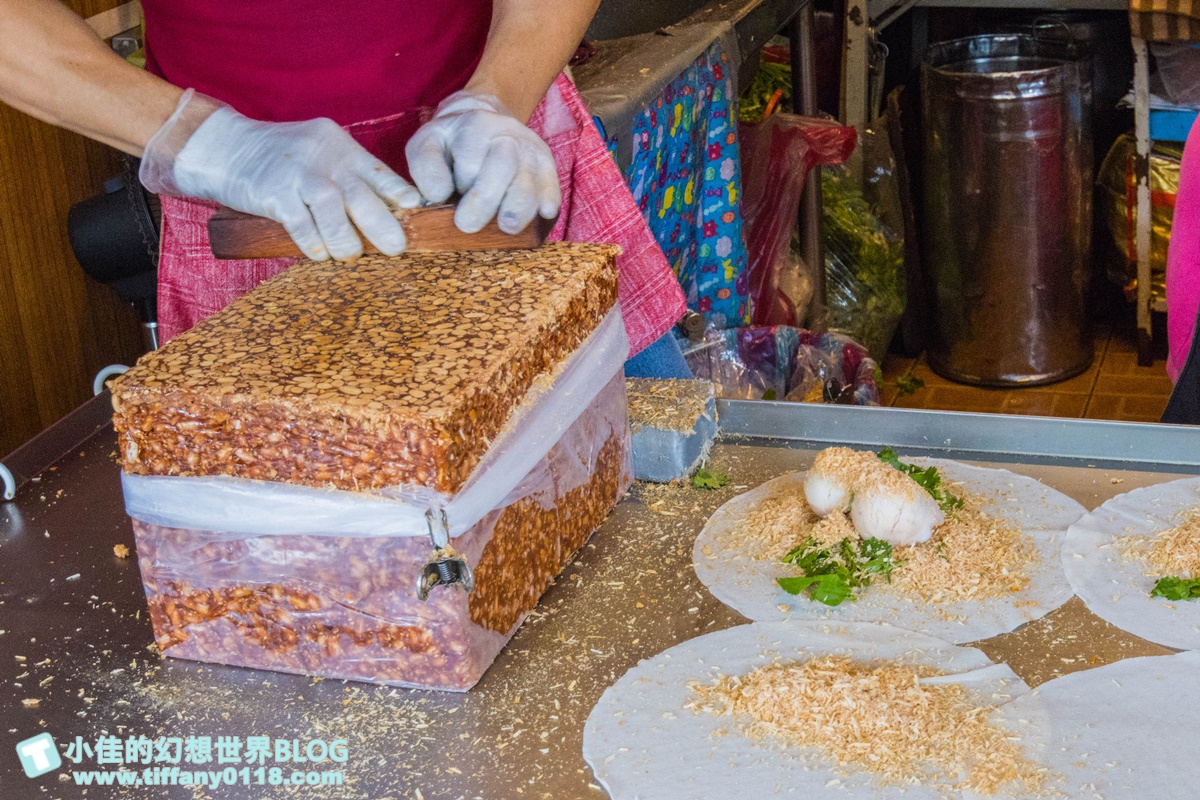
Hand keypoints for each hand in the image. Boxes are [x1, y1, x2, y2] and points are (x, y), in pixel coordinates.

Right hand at [140, 90, 421, 260]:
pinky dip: (314, 243)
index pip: (377, 171)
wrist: (224, 146)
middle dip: (382, 225)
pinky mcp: (273, 195)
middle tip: (395, 248)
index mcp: (340, 148)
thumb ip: (349, 177)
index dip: (398, 193)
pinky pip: (300, 225)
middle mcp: (323, 159)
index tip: (415, 210)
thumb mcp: (320, 154)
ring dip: (346, 240)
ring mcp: (297, 176)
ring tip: (351, 255)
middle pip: (360, 194)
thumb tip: (388, 211)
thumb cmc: (280, 158)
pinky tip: (321, 255)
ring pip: (332, 210)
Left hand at [406, 91, 559, 234]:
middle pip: (503, 169)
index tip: (448, 202)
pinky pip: (552, 190)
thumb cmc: (452, 143)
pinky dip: (547, 207)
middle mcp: (508, 135)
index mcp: (476, 126)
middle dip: (484, 203)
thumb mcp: (427, 144)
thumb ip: (426, 168)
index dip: (459, 189)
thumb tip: (440, 196)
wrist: (486, 120)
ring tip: (505, 227)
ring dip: (518, 211)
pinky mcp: (548, 166)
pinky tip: (539, 216)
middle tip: (467, 225)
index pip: (469, 164)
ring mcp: (532, 151)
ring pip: (531, 184)